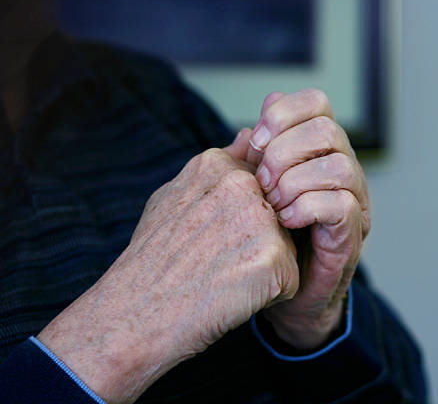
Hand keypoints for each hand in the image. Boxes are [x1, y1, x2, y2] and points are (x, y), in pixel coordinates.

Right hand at [38, 148, 298, 403]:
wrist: (133, 316)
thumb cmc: (150, 262)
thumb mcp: (173, 197)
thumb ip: (219, 165)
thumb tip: (250, 135)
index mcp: (218, 165)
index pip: (264, 183)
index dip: (245, 217)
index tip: (216, 237)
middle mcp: (242, 184)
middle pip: (281, 214)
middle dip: (262, 239)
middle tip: (218, 260)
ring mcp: (259, 220)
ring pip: (289, 246)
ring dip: (267, 266)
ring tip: (225, 278)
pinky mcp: (274, 259)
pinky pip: (290, 279)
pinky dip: (270, 295)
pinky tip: (234, 297)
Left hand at [235, 89, 370, 349]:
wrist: (284, 296)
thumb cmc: (267, 239)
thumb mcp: (252, 193)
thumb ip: (253, 161)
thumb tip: (246, 129)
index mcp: (318, 151)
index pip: (316, 103)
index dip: (284, 113)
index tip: (255, 143)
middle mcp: (342, 168)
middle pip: (327, 128)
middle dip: (284, 151)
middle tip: (260, 182)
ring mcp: (353, 200)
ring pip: (338, 164)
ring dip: (295, 181)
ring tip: (271, 204)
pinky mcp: (352, 233)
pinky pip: (341, 203)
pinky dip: (306, 207)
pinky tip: (285, 221)